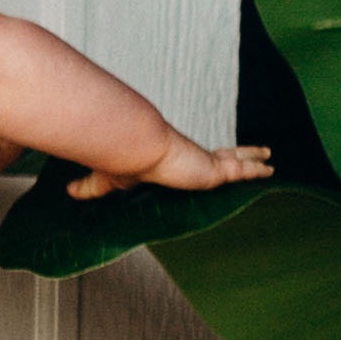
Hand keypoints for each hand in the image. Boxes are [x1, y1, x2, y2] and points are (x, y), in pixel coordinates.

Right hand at [66, 133, 272, 203]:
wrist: (133, 147)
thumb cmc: (122, 159)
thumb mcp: (107, 180)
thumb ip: (92, 187)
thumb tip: (69, 192)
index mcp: (172, 159)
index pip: (192, 159)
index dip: (204, 160)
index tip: (214, 161)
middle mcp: (191, 157)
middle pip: (220, 155)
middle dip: (237, 154)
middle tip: (253, 154)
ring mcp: (204, 161)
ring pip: (235, 158)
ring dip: (252, 156)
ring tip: (270, 157)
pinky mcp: (212, 168)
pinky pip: (242, 168)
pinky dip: (257, 167)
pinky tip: (271, 167)